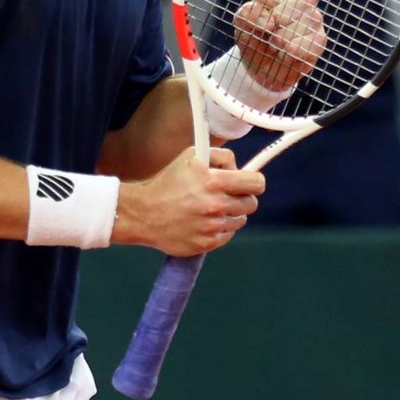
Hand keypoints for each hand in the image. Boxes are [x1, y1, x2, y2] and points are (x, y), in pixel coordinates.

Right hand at [115, 146, 264, 257]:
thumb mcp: (191, 156)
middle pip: (251, 204)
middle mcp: (215, 205)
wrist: (143, 214)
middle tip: (227, 195)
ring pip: (240, 220)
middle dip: (242, 198)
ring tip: (210, 209)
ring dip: (230, 213)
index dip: (253, 181)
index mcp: (213, 181)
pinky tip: (204, 221)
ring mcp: (212, 226)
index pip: (256, 183)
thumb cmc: (167, 183)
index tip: (248, 182)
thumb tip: (240, 167)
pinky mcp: (207, 243)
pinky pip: (228, 235)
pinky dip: (220, 228)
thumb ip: (220, 157)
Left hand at [232, 0, 326, 91]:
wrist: (258, 70)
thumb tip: (269, 22)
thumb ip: (248, 14)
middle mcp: (304, 3)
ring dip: (286, 36)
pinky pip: (314, 42)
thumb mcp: (242, 24)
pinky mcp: (319, 42)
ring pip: (310, 19)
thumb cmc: (253, 39)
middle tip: (269, 31)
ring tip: (275, 45)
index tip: (262, 11)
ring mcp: (314, 22)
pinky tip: (285, 55)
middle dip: (281, 16)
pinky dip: (296, 50)